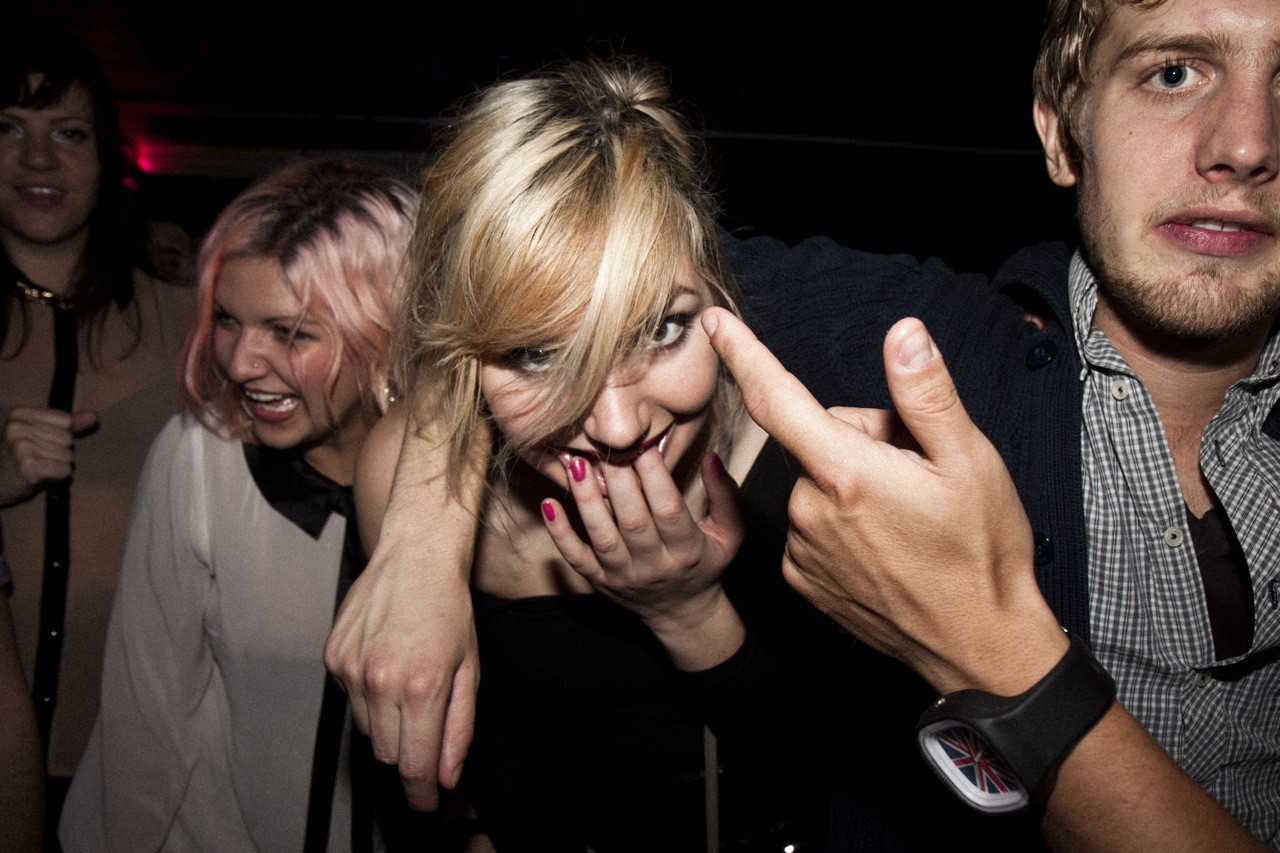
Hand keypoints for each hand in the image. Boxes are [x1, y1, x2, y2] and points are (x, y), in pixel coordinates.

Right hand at [0, 407, 97, 506]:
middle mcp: (17, 428)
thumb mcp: (41, 433)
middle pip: (68, 439)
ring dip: (57, 465)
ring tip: (38, 467)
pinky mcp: (28, 467)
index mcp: (20, 414)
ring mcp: (21, 447)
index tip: (40, 442)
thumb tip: (94, 416)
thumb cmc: (21, 456)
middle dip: (58, 452)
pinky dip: (57, 476)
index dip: (60, 435)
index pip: (66, 421)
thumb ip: (70, 423)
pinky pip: (64, 470)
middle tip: (38, 458)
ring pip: (68, 456)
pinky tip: (40, 476)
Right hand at [327, 558, 477, 809]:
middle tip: (427, 736)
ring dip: (389, 725)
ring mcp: (351, 669)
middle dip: (409, 756)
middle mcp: (381, 681)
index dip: (421, 795)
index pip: (413, 767)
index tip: (428, 804)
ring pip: (368, 731)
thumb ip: (458, 728)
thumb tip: (446, 776)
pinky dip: (370, 697)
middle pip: (388, 755)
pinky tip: (387, 665)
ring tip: (409, 685)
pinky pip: (351, 701)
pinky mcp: (333, 657)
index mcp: (421, 686)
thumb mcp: (469, 670)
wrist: (416, 557)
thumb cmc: (449, 609)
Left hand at [541, 447, 745, 670]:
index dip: (656, 477)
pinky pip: (576, 559)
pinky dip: (560, 534)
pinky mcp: (599, 581)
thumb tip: (711, 458)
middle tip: (607, 445)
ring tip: (576, 464)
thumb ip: (726, 496)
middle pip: (633, 521)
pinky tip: (549, 505)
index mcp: (687, 550)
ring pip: (602, 537)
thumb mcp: (729, 534)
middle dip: (619, 481)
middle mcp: (653, 565)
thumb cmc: (705, 562)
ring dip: (587, 500)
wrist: (682, 613)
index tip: (644, 444)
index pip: (669, 510)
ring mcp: (623, 575)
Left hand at [702, 309, 1065, 694]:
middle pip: (820, 438)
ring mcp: (803, 549)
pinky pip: (814, 524)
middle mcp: (810, 511)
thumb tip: (902, 334)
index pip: (778, 399)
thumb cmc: (982, 553)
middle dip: (863, 440)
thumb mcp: (971, 462)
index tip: (715, 323)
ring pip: (819, 482)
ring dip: (854, 484)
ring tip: (906, 517)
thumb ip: (926, 393)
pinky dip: (843, 522)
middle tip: (917, 474)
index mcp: (846, 473)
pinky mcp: (804, 579)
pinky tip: (886, 544)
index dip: (743, 354)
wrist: (980, 649)